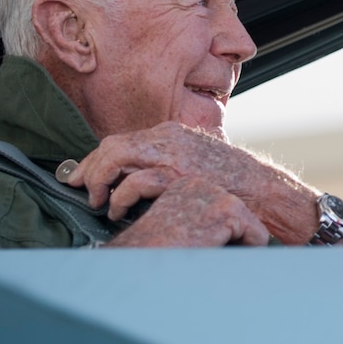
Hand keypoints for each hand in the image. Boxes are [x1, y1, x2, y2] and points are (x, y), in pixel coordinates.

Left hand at [70, 122, 320, 243]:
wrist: (264, 190)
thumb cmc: (232, 183)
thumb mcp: (196, 163)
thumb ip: (168, 165)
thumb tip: (136, 179)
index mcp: (170, 134)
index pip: (119, 141)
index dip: (94, 160)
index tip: (81, 176)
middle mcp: (168, 139)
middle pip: (111, 146)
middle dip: (88, 169)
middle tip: (78, 190)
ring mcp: (172, 155)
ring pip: (116, 156)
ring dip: (98, 180)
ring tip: (96, 201)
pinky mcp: (177, 175)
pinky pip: (134, 180)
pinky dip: (119, 196)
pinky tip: (118, 209)